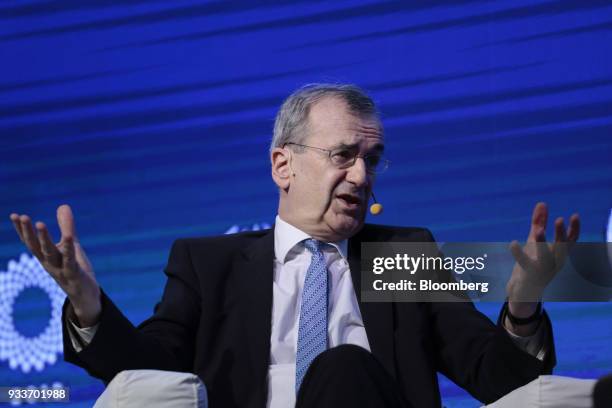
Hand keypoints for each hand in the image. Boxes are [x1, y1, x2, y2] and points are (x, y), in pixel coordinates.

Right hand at [10, 205, 100, 326]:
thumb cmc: (75, 268)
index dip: (22, 230)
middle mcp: (49, 263)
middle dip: (28, 232)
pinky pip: (71, 260)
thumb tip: (63, 205)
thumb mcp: (71, 245)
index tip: (14, 215)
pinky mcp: (74, 274)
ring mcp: (60, 269)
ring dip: (44, 238)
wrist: (85, 295)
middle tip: (22, 216)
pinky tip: (70, 236)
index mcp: (46, 256)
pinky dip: (70, 248)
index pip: (31, 242)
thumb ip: (67, 227)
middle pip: (36, 246)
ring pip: (50, 253)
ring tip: (40, 223)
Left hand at [505, 202, 579, 334]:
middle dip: (561, 235)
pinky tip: (513, 243)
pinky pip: (525, 264)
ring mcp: (542, 270)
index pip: (571, 242)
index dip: (575, 229)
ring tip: (537, 230)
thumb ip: (539, 223)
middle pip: (562, 248)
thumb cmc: (533, 263)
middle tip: (559, 219)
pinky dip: (519, 253)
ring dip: (542, 243)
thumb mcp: (535, 242)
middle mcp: (554, 263)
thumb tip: (542, 203)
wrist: (524, 292)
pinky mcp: (529, 275)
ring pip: (545, 256)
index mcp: (559, 255)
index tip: (574, 216)